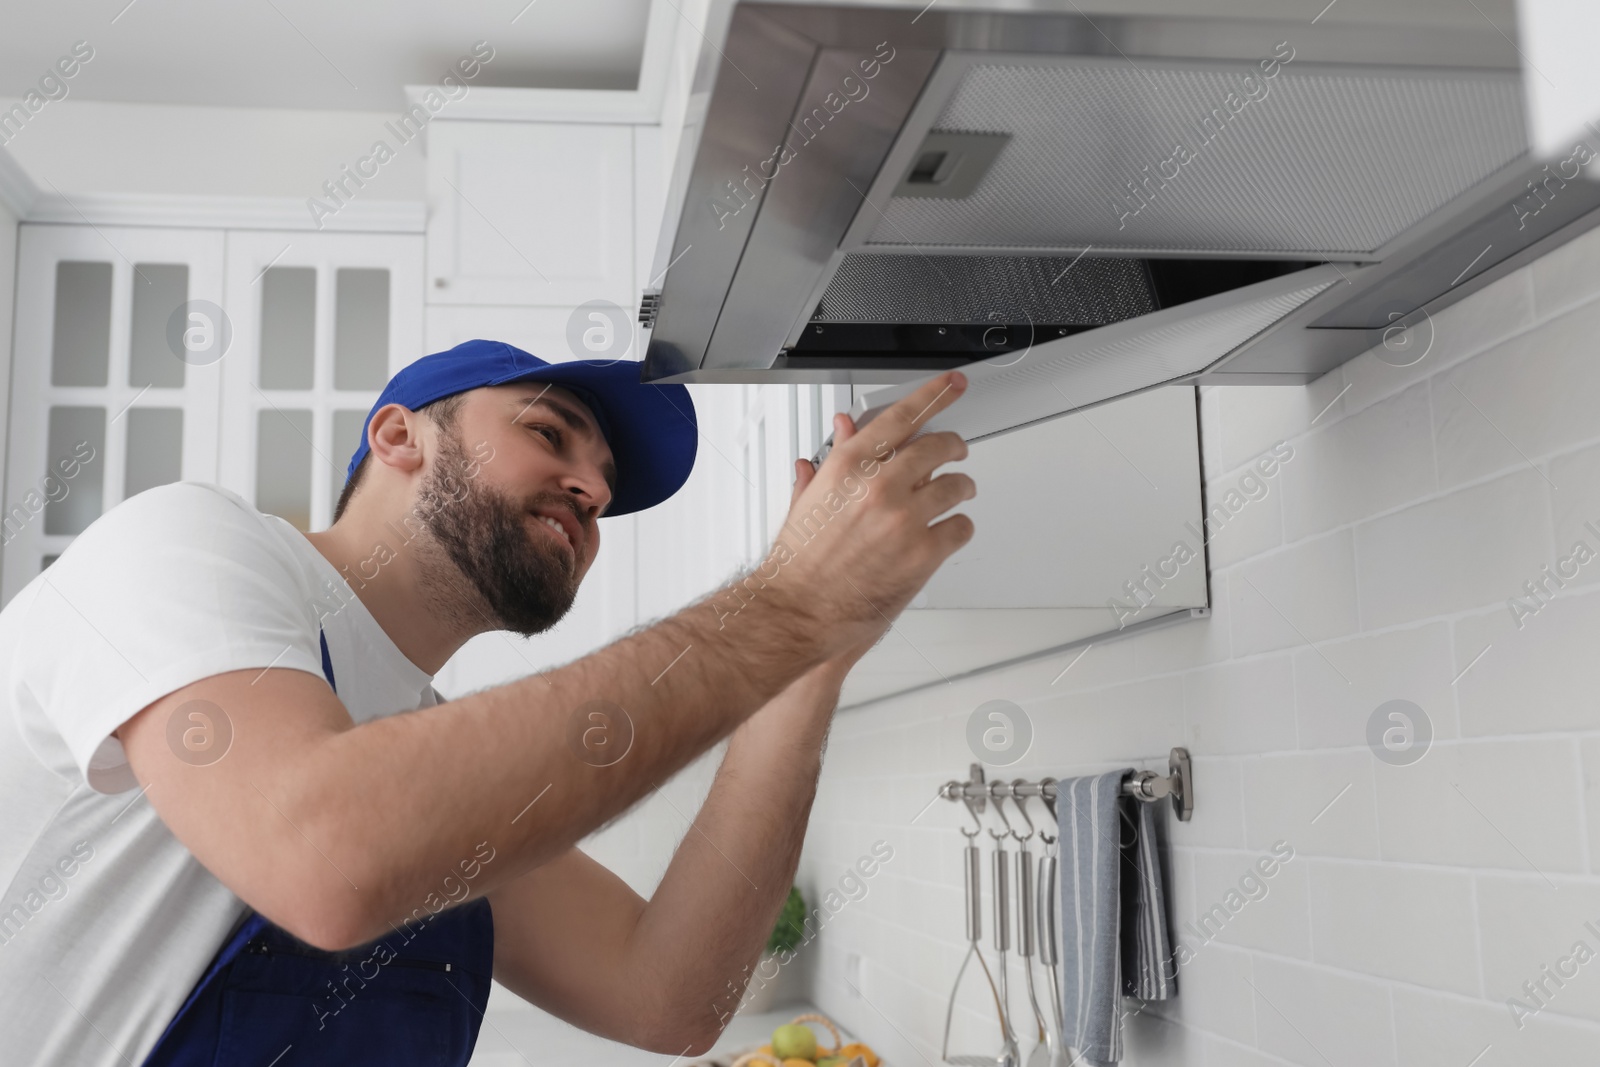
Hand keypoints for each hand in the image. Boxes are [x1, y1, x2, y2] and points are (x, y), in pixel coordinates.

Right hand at [765, 372, 974, 658]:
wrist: (798, 610)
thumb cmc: (799, 561)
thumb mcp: (811, 496)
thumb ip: (835, 458)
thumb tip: (846, 428)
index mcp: (849, 465)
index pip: (902, 415)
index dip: (934, 395)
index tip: (952, 385)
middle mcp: (880, 486)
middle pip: (938, 446)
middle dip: (953, 446)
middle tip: (956, 450)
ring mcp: (905, 519)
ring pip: (956, 486)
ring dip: (960, 488)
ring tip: (956, 494)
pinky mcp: (923, 554)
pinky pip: (960, 528)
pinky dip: (958, 528)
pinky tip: (947, 531)